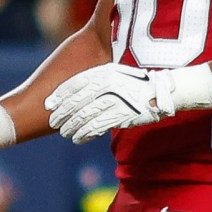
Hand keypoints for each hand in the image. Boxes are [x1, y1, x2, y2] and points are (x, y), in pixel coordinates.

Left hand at [46, 63, 207, 143]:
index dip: (59, 95)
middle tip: (53, 122)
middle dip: (62, 113)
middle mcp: (106, 84)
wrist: (161, 92)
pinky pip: (96, 126)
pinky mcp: (120, 115)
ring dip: (71, 126)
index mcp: (103, 72)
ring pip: (84, 116)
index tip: (49, 104)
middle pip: (76, 101)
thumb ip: (97, 80)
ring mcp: (113, 100)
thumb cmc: (137, 84)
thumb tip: (77, 94)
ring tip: (64, 132)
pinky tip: (78, 138)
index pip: (74, 83)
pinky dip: (84, 134)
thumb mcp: (116, 73)